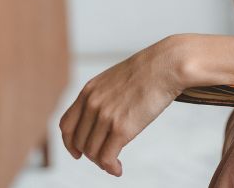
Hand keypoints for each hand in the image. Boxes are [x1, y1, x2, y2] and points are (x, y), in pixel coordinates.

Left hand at [58, 37, 183, 176]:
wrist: (166, 65)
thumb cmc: (149, 71)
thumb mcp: (115, 79)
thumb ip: (104, 96)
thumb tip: (105, 116)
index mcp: (89, 91)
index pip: (67, 125)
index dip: (69, 143)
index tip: (77, 153)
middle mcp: (92, 103)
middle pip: (79, 142)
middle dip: (90, 154)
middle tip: (105, 158)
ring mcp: (105, 116)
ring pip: (92, 152)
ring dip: (102, 163)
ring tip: (114, 164)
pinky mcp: (121, 128)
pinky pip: (106, 158)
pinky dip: (111, 168)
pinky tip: (118, 169)